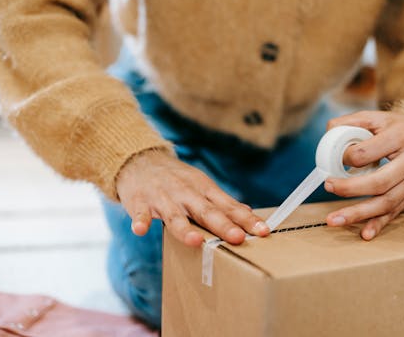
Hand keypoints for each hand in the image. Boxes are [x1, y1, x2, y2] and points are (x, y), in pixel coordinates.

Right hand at [116, 149, 269, 246]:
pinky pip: (140, 213)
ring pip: (175, 216)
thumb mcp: (202, 186)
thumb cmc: (177, 179)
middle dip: (222, 225)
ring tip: (196, 241)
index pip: (228, 206)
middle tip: (238, 238)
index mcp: (204, 190)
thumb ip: (222, 202)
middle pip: (206, 211)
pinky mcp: (140, 201)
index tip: (263, 231)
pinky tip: (140, 231)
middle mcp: (186, 193)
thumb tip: (247, 212)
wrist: (141, 161)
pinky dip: (140, 221)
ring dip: (185, 229)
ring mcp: (162, 197)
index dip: (246, 219)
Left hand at [324, 111, 403, 239]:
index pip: (367, 153)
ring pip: (386, 202)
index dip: (347, 157)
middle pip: (379, 182)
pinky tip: (365, 234)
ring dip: (358, 214)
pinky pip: (395, 213)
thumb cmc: (401, 127)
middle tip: (328, 187)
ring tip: (334, 220)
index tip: (336, 158)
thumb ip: (351, 122)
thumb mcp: (378, 117)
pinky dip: (379, 224)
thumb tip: (328, 132)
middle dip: (350, 189)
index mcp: (401, 137)